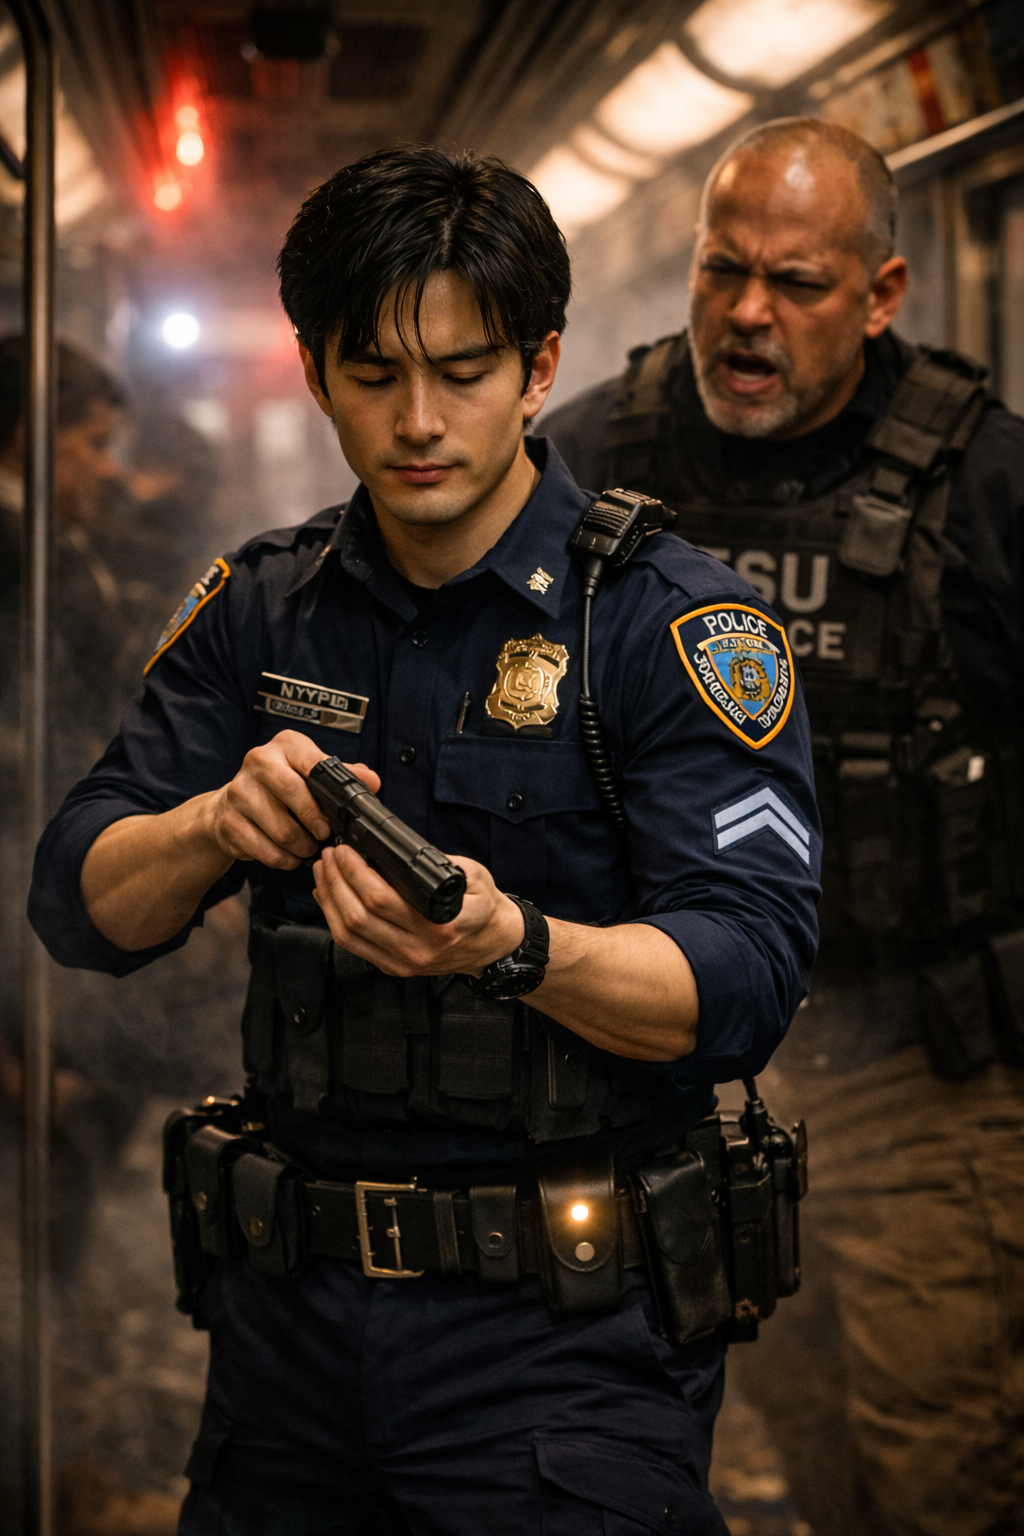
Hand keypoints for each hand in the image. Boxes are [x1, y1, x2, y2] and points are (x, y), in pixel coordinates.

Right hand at [203, 730, 380, 870]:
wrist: (229, 807)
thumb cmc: (278, 790)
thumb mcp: (310, 774)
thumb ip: (341, 776)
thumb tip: (371, 780)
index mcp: (285, 746)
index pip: (312, 762)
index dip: (327, 789)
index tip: (335, 813)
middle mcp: (259, 761)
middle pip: (290, 790)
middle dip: (313, 819)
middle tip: (323, 835)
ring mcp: (239, 791)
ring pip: (279, 827)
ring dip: (300, 846)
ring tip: (307, 848)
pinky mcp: (228, 821)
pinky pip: (264, 849)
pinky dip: (282, 859)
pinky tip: (288, 856)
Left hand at [312, 843, 524, 976]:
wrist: (493, 946)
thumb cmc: (483, 909)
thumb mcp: (475, 877)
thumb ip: (441, 864)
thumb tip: (398, 850)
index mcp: (438, 926)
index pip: (382, 900)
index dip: (355, 873)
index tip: (345, 851)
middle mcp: (417, 949)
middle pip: (357, 917)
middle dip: (335, 881)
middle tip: (329, 856)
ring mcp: (402, 962)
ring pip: (348, 934)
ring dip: (329, 900)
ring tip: (324, 872)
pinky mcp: (392, 967)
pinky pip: (353, 946)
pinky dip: (334, 919)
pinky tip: (330, 897)